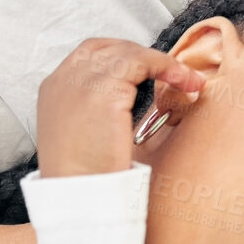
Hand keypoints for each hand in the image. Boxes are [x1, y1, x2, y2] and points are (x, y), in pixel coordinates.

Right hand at [36, 38, 204, 178]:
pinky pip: (140, 63)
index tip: (147, 68)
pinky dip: (166, 67)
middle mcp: (64, 80)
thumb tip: (131, 103)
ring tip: (189, 80)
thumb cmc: (86, 176)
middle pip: (108, 47)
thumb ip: (99, 112)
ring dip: (162, 63)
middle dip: (145, 56)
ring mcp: (81, 83)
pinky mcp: (103, 92)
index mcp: (55, 90)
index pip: (89, 54)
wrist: (78, 196)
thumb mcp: (84, 136)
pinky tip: (184, 82)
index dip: (121, 55)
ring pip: (127, 53)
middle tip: (177, 73)